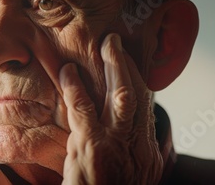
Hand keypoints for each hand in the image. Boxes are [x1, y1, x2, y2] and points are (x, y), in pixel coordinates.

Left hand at [60, 34, 162, 183]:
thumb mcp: (132, 177)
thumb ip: (134, 155)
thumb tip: (136, 138)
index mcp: (147, 154)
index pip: (146, 111)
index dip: (139, 83)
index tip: (129, 64)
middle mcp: (138, 147)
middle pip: (139, 97)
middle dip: (128, 66)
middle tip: (116, 43)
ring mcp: (116, 145)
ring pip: (122, 96)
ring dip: (114, 66)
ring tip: (105, 44)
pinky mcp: (93, 148)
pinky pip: (84, 109)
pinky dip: (75, 87)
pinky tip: (67, 72)